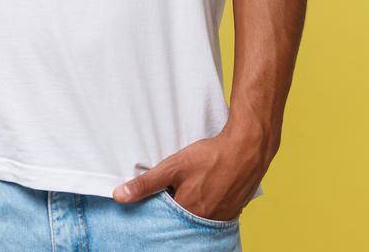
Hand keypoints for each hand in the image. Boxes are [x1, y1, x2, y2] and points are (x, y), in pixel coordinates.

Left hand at [110, 125, 273, 222]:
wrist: (248, 147)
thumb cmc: (211, 156)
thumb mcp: (174, 166)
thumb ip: (146, 183)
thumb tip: (120, 195)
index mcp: (188, 212)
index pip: (165, 218)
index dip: (160, 206)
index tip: (160, 194)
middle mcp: (205, 220)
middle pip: (182, 220)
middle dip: (176, 208)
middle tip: (178, 188)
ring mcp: (221, 217)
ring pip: (199, 218)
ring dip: (193, 207)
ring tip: (193, 188)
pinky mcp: (233, 211)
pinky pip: (215, 215)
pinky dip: (208, 206)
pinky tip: (208, 191)